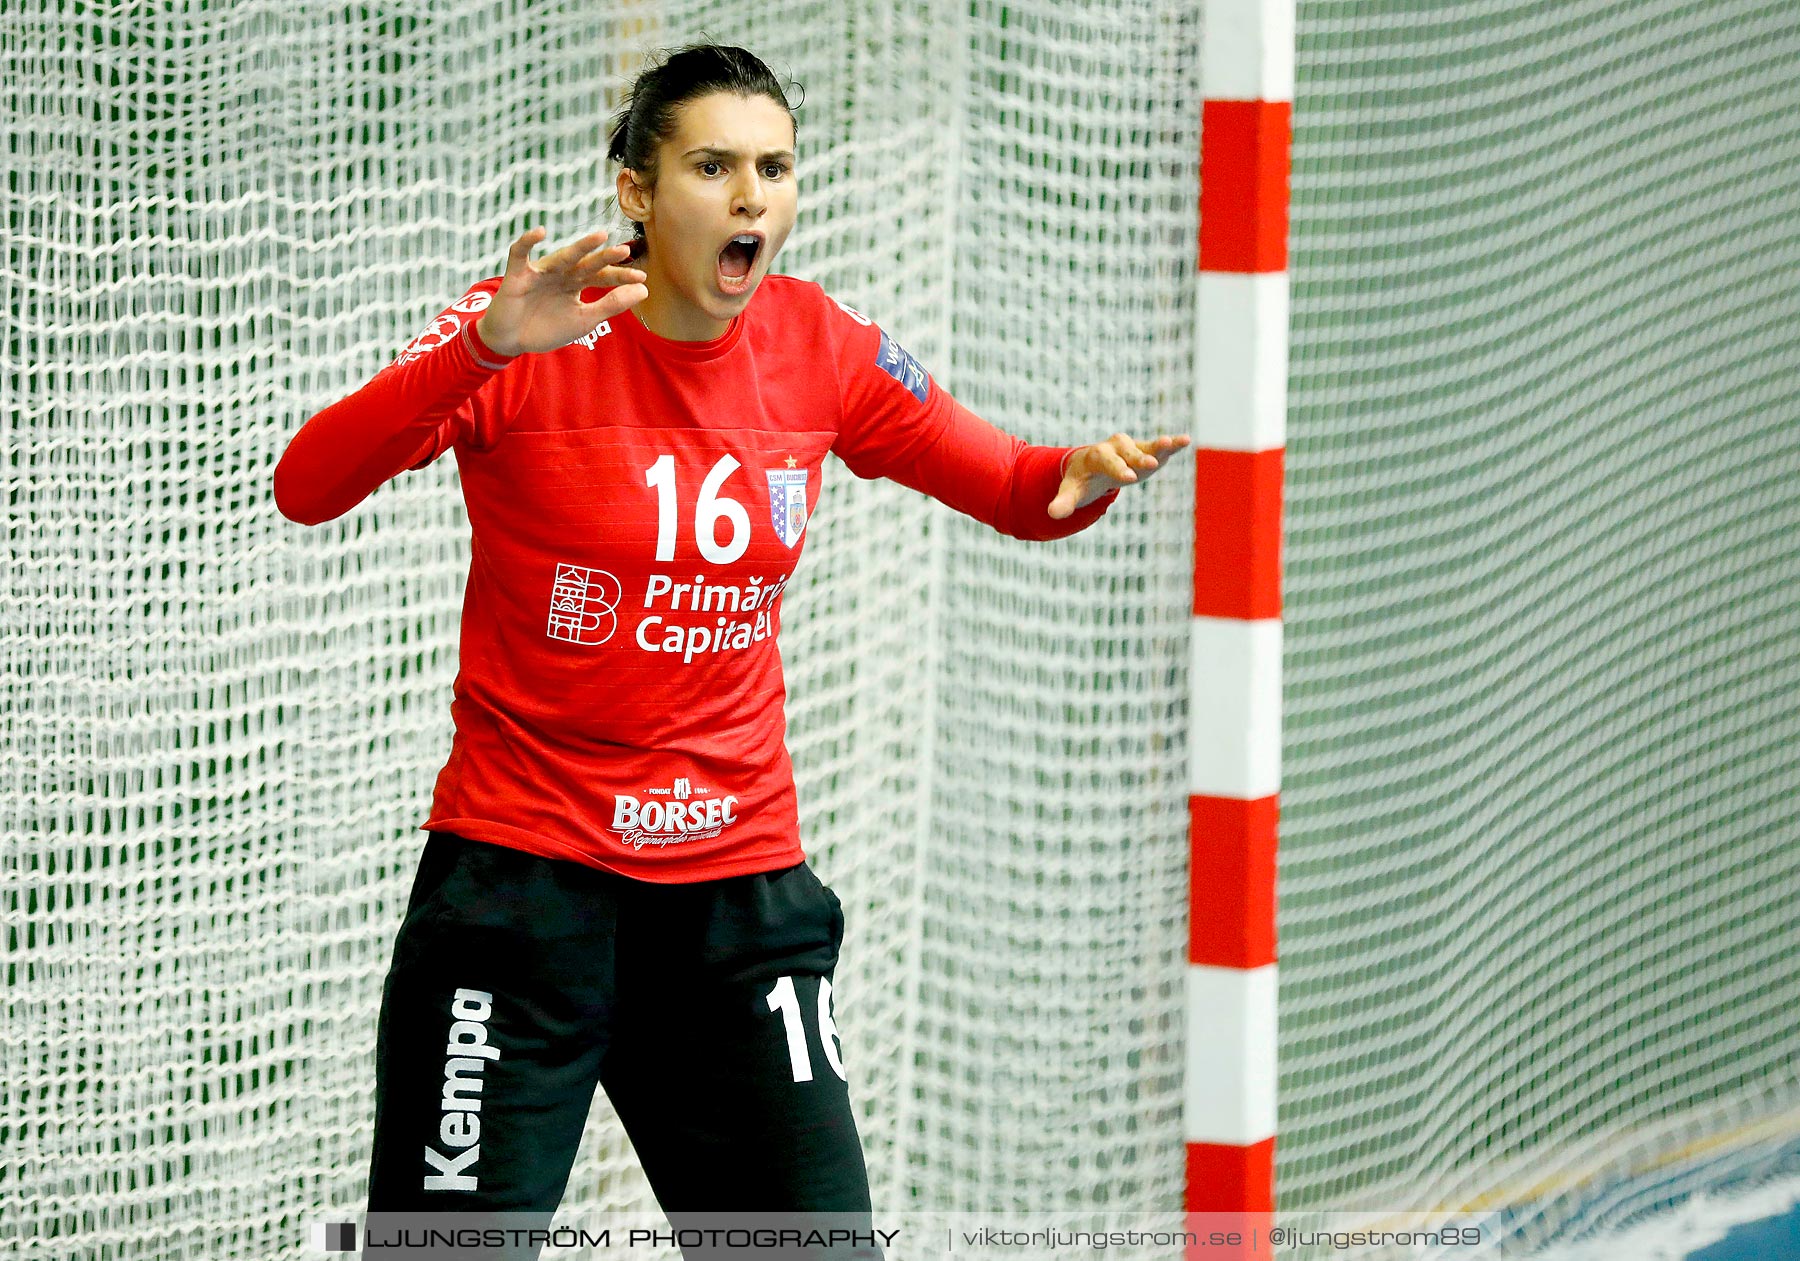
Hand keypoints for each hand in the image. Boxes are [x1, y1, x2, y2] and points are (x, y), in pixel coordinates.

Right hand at [474, 227, 648, 357]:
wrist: (511, 340)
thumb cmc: (547, 328)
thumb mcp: (584, 320)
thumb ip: (612, 305)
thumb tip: (645, 290)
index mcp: (577, 283)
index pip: (602, 276)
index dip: (620, 276)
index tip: (641, 278)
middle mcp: (562, 274)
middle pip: (586, 264)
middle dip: (605, 258)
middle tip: (625, 250)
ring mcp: (540, 272)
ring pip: (561, 257)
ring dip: (579, 247)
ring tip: (599, 237)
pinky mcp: (517, 274)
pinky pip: (520, 253)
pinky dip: (527, 242)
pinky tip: (539, 232)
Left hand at [1048, 432, 1192, 518]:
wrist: (1090, 466)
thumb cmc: (1081, 479)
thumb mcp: (1071, 491)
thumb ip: (1063, 502)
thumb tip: (1053, 514)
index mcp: (1096, 455)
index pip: (1107, 461)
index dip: (1117, 469)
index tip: (1127, 478)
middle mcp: (1115, 447)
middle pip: (1128, 452)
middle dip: (1138, 458)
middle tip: (1150, 464)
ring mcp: (1131, 448)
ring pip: (1146, 446)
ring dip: (1160, 446)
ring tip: (1176, 442)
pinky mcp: (1145, 451)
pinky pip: (1159, 448)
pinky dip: (1172, 445)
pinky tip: (1186, 440)